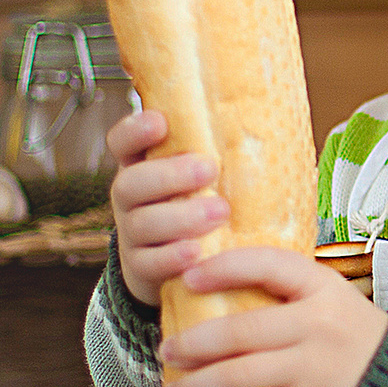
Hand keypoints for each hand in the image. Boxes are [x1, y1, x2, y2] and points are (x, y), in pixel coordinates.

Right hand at [109, 108, 227, 306]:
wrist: (183, 264)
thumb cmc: (201, 204)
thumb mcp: (202, 177)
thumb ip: (216, 151)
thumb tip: (265, 118)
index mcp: (143, 166)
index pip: (123, 142)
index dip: (135, 130)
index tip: (161, 122)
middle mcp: (131, 199)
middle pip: (131, 183)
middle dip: (169, 175)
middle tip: (209, 170)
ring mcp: (132, 234)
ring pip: (141, 224)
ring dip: (179, 217)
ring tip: (219, 213)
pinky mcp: (140, 268)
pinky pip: (148, 263)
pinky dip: (171, 257)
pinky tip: (195, 252)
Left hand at [161, 247, 387, 386]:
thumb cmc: (353, 336)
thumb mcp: (332, 297)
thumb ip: (288, 289)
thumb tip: (223, 280)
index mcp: (320, 288)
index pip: (267, 265)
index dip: (224, 269)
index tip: (189, 278)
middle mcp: (315, 324)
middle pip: (242, 331)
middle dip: (195, 343)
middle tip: (167, 352)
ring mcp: (312, 367)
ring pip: (240, 377)